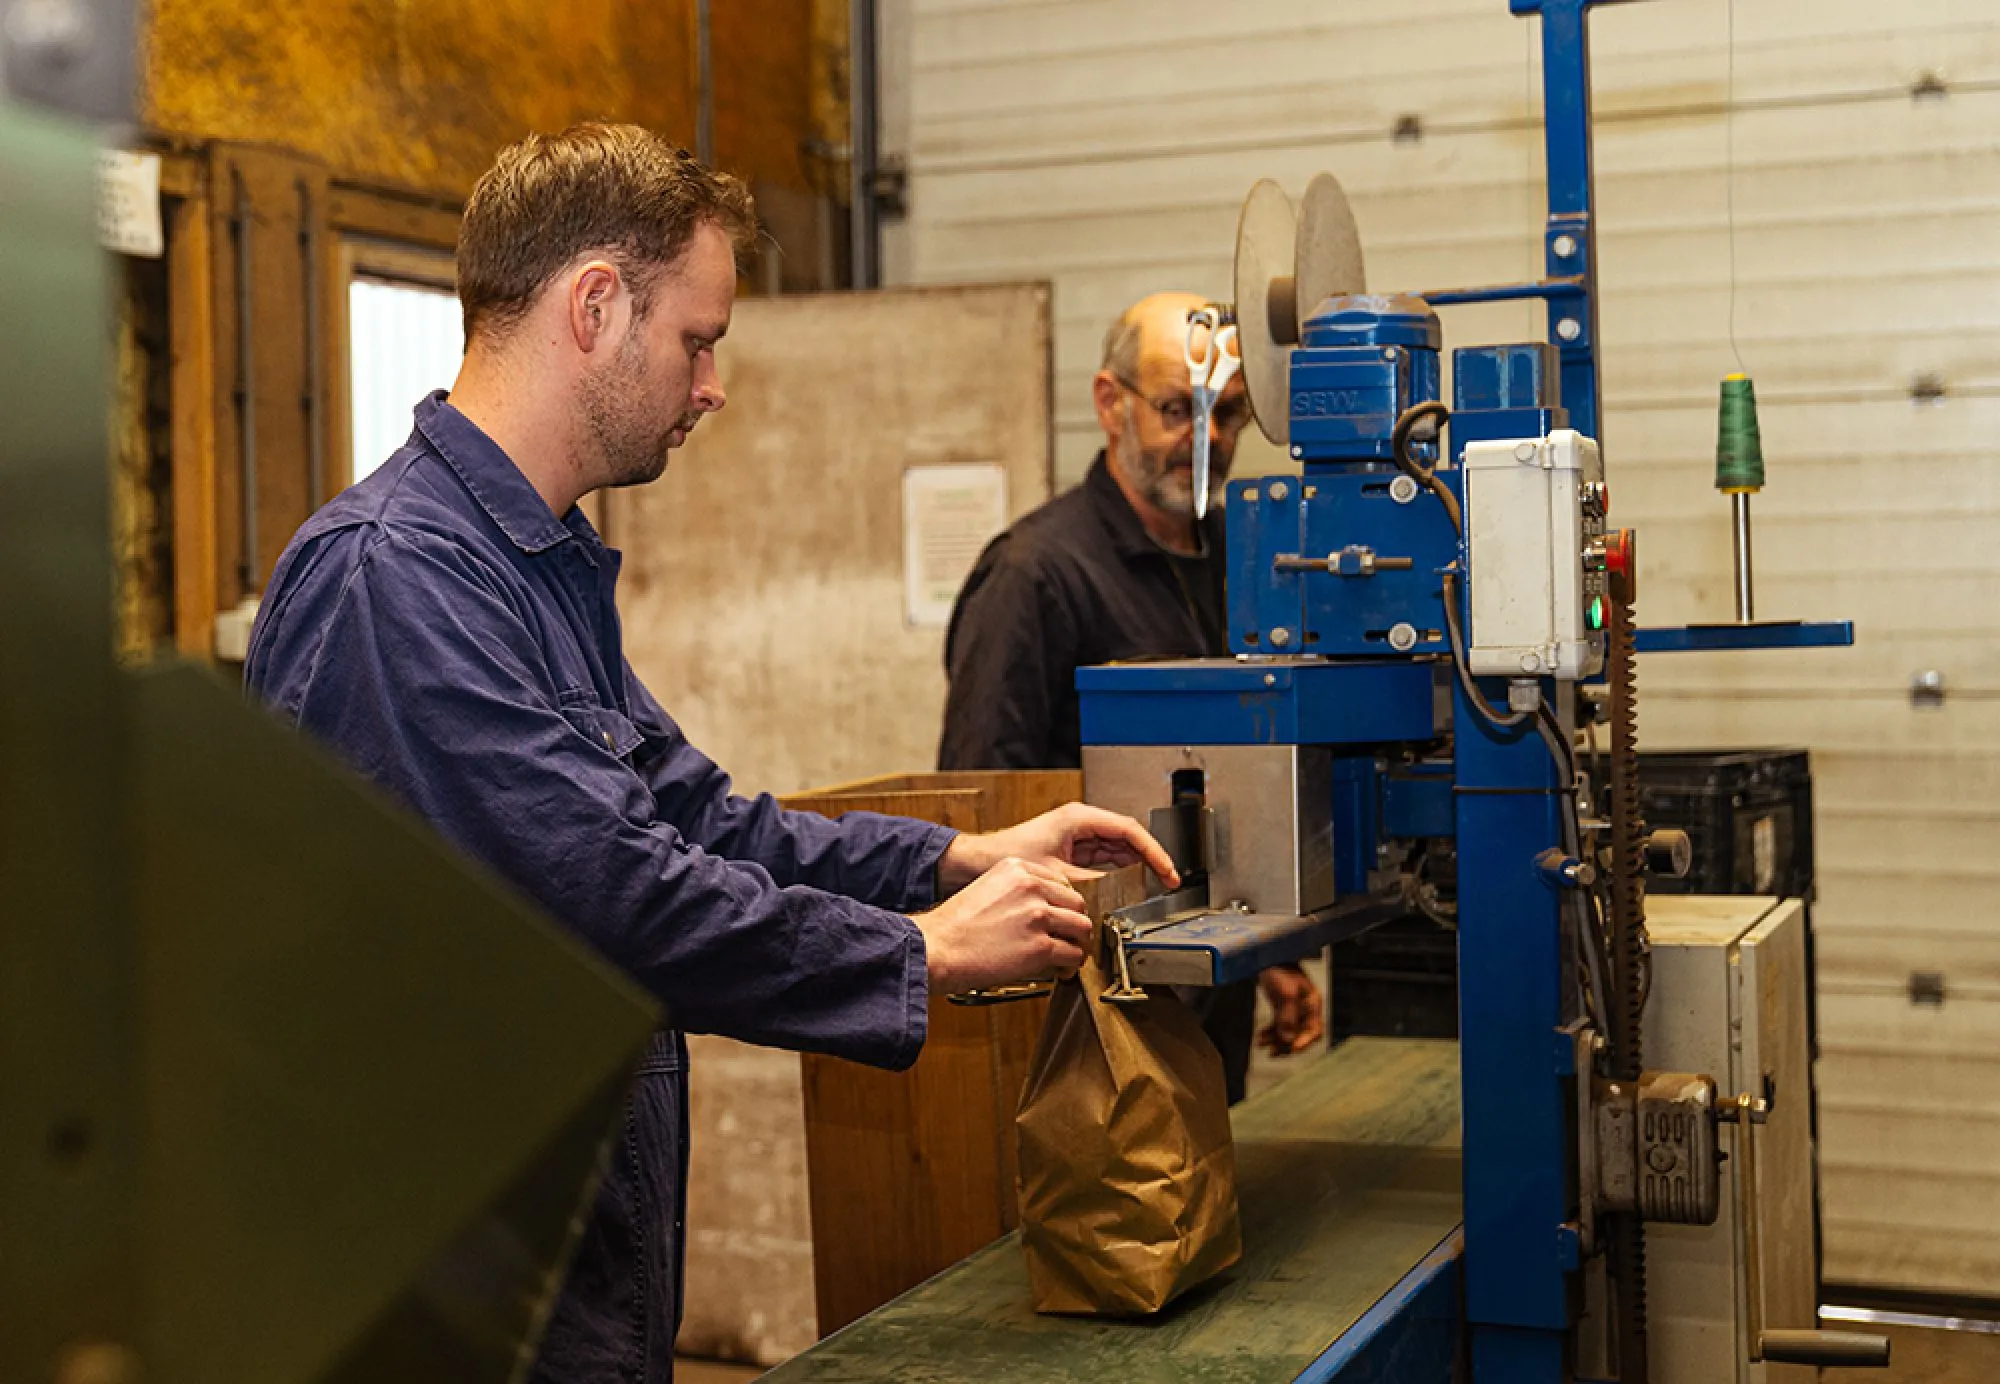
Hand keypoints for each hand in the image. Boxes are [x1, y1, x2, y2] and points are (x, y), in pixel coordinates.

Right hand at [911, 857, 1092, 994]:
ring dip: (1076, 943)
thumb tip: (1045, 909)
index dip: (1063, 904)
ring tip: (1066, 954)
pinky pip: (1073, 954)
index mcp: (1017, 868)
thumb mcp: (987, 888)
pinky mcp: (1040, 946)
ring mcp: (1037, 915)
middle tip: (1067, 937)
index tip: (1061, 916)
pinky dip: (1070, 965)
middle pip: (1076, 902)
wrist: (936, 948)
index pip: (1061, 881)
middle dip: (1073, 922)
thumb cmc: (954, 926)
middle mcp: (1030, 886)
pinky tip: (1061, 969)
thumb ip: (1017, 891)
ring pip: (1081, 927)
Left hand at [938, 802, 1179, 892]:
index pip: (1130, 831)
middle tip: (1168, 882)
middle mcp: (1081, 822)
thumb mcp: (1057, 876)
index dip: (1154, 852)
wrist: (978, 862)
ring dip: (1137, 867)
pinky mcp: (1072, 849)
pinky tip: (1129, 887)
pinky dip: (1119, 872)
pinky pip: (1104, 858)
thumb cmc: (1006, 858)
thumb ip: (1091, 884)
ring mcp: (1077, 835)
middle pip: (1128, 838)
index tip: (1167, 871)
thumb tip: (1118, 897)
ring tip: (1154, 887)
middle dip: (1150, 860)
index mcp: (1079, 818)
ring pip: (1119, 849)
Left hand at [1256, 963, 1323, 1055]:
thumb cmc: (1279, 970)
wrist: (1265, 956)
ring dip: (1275, 1041)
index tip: (1292, 1049)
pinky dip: (1270, 1033)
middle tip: (1272, 1053)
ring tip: (1260, 1044)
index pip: (1316, 1030)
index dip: (1305, 1042)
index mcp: (1312, 1003)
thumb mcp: (1285, 992)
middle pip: (1301, 1035)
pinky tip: (1260, 1037)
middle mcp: (1305, 1008)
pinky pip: (1279, 1026)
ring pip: (1288, 1032)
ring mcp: (1294, 1009)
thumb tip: (1288, 1039)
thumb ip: (1288, 1016)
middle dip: (1287, 1045)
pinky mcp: (1282, 1008)